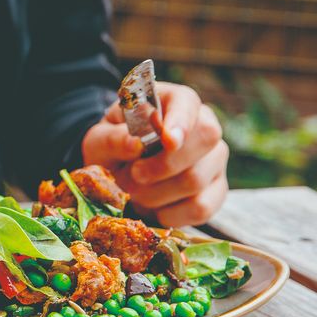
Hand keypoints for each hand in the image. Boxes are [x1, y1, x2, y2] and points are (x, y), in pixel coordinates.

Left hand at [82, 82, 228, 225]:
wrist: (117, 175)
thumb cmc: (112, 148)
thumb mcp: (99, 140)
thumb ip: (112, 139)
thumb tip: (135, 144)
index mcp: (173, 102)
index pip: (187, 103)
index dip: (181, 121)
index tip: (168, 140)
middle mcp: (203, 127)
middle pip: (205, 140)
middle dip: (163, 165)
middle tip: (133, 174)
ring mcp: (214, 160)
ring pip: (196, 178)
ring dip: (156, 193)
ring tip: (135, 191)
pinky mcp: (216, 192)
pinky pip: (201, 207)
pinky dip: (171, 214)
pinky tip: (154, 209)